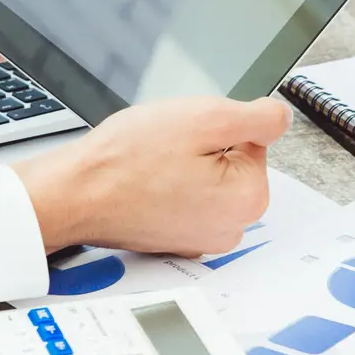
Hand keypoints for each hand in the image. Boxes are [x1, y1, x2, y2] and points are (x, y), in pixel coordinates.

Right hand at [11, 97, 291, 255]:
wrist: (74, 194)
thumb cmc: (127, 160)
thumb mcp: (203, 117)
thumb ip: (256, 116)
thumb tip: (280, 116)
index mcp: (248, 199)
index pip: (254, 140)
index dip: (218, 126)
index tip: (187, 133)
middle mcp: (231, 227)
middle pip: (232, 161)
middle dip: (203, 146)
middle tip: (166, 147)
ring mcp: (201, 238)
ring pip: (208, 178)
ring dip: (184, 164)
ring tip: (151, 164)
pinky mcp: (175, 238)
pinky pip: (186, 197)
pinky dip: (168, 184)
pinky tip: (143, 181)